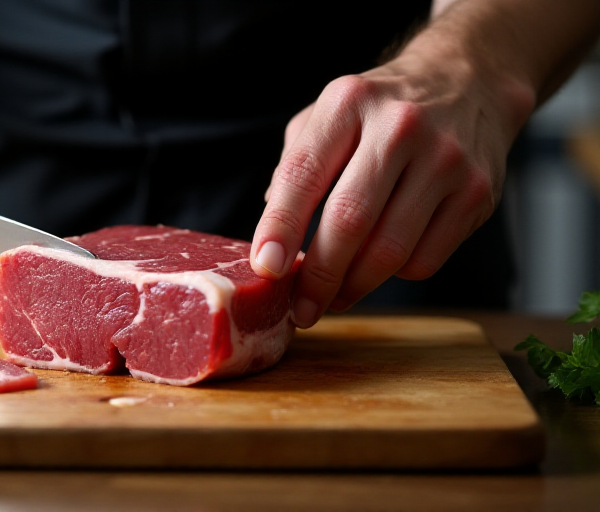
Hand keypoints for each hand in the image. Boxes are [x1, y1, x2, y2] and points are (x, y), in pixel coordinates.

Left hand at [250, 34, 534, 327]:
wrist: (469, 81)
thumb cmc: (378, 112)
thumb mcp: (328, 117)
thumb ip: (294, 170)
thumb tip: (270, 241)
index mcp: (348, 102)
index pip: (304, 173)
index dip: (280, 226)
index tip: (265, 268)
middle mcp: (399, 126)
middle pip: (350, 220)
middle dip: (319, 277)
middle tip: (301, 309)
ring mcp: (445, 159)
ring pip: (390, 250)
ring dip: (354, 287)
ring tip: (334, 298)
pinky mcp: (477, 191)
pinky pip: (425, 259)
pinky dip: (395, 275)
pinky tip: (382, 265)